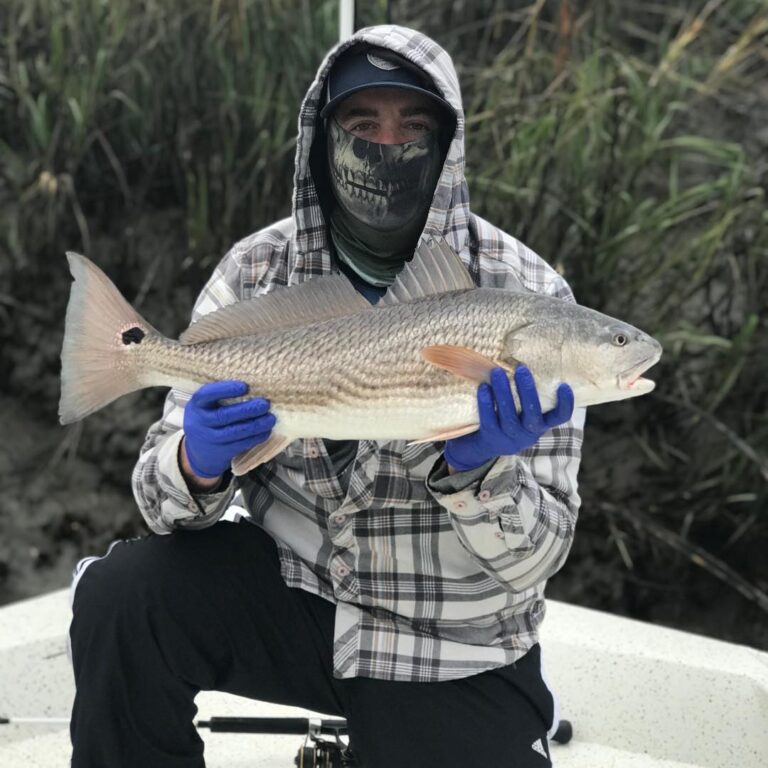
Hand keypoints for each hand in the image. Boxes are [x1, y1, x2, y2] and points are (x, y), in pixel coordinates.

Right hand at [182, 380, 275, 478]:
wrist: (198, 450)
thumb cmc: (209, 417)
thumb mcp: (207, 405)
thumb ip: (222, 396)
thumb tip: (256, 385)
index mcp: (197, 404)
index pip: (207, 394)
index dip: (225, 390)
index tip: (245, 386)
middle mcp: (200, 421)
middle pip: (223, 416)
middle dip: (247, 410)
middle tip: (265, 404)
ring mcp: (209, 438)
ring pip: (234, 432)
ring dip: (255, 425)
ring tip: (271, 418)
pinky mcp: (220, 452)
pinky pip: (240, 445)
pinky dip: (255, 438)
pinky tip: (266, 431)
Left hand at [444, 367, 573, 472]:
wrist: (487, 445)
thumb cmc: (512, 418)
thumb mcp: (526, 412)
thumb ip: (529, 395)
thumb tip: (526, 357)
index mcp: (542, 424)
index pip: (560, 417)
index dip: (565, 404)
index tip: (563, 385)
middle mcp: (529, 433)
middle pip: (532, 414)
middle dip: (527, 391)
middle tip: (521, 368)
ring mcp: (510, 436)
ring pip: (508, 416)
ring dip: (503, 393)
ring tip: (497, 372)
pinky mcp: (491, 437)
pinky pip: (489, 420)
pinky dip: (486, 403)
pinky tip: (483, 387)